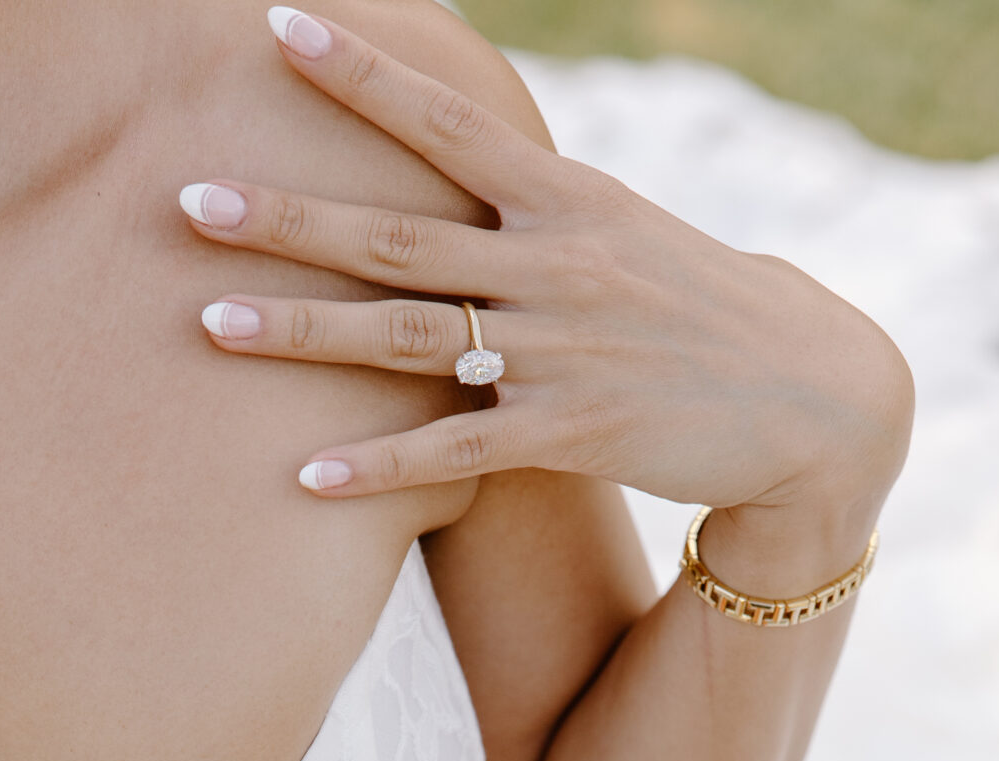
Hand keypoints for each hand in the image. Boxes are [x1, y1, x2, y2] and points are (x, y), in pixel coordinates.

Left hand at [182, 10, 910, 569]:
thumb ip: (531, 212)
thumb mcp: (621, 234)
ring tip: (209, 326)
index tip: (279, 26)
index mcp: (564, 200)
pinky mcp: (569, 435)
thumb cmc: (698, 312)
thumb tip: (455, 171)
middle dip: (288, 217)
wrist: (809, 397)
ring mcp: (558, 351)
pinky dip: (378, 467)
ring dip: (304, 334)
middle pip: (396, 234)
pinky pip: (452, 454)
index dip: (361, 76)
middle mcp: (553, 265)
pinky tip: (304, 477)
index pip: (445, 121)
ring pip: (408, 337)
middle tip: (189, 199)